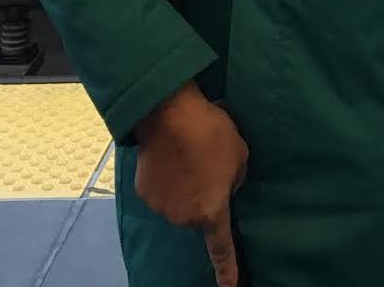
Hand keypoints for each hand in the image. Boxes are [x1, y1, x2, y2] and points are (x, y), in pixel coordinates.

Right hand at [134, 83, 249, 286]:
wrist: (169, 114)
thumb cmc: (211, 133)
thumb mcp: (239, 155)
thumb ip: (235, 181)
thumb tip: (224, 188)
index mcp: (211, 211)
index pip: (220, 248)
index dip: (226, 269)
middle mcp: (184, 217)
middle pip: (197, 213)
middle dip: (204, 195)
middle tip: (207, 162)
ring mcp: (161, 207)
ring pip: (179, 202)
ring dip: (185, 186)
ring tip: (188, 153)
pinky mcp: (144, 192)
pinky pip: (161, 190)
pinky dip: (166, 178)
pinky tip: (170, 155)